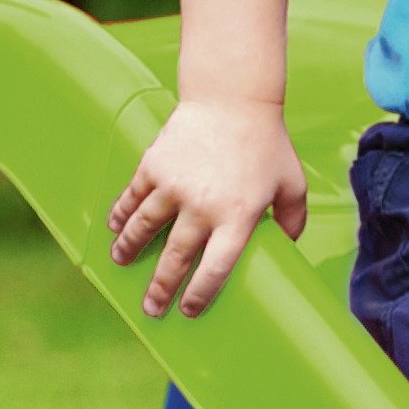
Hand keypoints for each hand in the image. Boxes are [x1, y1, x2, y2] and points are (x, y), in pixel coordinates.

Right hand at [109, 97, 313, 317]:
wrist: (234, 98)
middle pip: (174, 258)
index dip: (199, 295)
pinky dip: (121, 214)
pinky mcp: (155, 165)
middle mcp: (202, 207)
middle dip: (160, 288)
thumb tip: (288, 246)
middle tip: (151, 308)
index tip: (188, 310)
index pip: (215, 269)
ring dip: (130, 250)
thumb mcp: (292, 184)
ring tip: (120, 263)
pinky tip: (115, 228)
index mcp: (237, 218)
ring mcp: (174, 186)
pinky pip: (133, 197)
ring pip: (144, 228)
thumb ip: (292, 219)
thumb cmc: (267, 143)